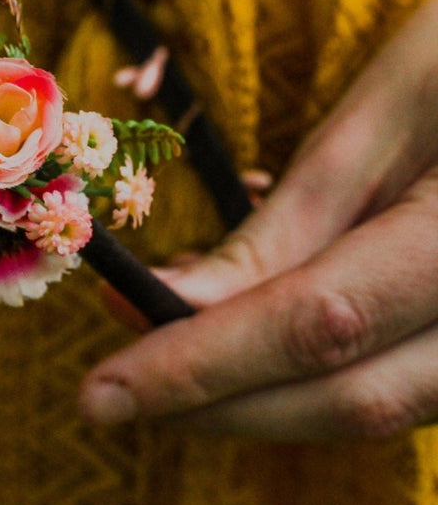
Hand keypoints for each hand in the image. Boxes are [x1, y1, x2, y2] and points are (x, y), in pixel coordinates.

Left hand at [78, 0, 437, 438]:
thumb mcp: (406, 92)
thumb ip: (306, 204)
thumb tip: (189, 295)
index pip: (319, 324)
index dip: (202, 365)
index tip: (99, 390)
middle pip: (357, 401)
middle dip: (220, 405)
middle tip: (111, 396)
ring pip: (390, 411)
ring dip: (269, 402)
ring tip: (168, 363)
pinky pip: (421, 386)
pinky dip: (330, 378)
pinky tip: (259, 346)